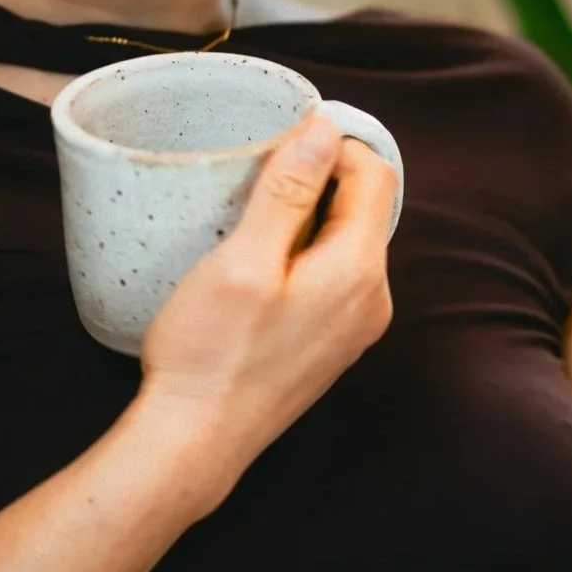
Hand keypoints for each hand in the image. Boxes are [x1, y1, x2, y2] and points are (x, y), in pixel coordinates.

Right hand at [136, 112, 396, 494]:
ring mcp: (355, 327)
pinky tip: (255, 261)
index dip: (333, 143)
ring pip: (345, 240)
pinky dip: (302, 251)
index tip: (281, 137)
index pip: (376, 174)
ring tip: (248, 214)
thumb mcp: (243, 259)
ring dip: (306, 214)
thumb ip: (289, 191)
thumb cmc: (211, 352)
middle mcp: (372, 299)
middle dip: (318, 177)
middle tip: (256, 172)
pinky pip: (333, 275)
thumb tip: (325, 130)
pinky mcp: (331, 343)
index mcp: (360, 271)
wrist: (195, 442)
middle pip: (364, 207)